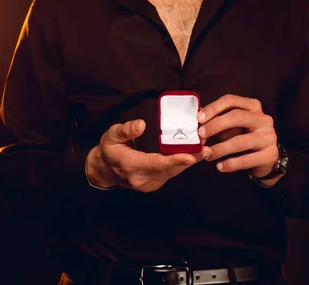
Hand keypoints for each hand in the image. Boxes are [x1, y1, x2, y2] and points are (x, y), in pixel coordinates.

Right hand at [86, 119, 207, 191]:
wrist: (103, 171)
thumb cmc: (108, 150)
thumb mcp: (112, 136)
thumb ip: (126, 130)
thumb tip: (141, 124)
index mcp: (132, 166)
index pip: (157, 163)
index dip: (175, 159)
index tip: (192, 155)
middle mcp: (142, 179)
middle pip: (171, 169)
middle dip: (190, 158)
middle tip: (206, 146)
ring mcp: (149, 184)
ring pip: (173, 173)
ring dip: (189, 162)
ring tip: (204, 149)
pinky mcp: (153, 184)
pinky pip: (171, 174)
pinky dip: (181, 165)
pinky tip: (192, 155)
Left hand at [198, 94, 279, 180]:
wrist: (266, 158)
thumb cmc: (244, 137)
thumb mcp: (231, 126)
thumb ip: (217, 120)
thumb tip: (198, 118)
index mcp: (253, 106)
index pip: (231, 101)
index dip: (213, 108)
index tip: (199, 118)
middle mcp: (263, 119)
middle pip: (237, 116)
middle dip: (216, 125)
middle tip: (201, 135)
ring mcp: (268, 137)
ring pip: (240, 141)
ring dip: (220, 149)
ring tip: (207, 154)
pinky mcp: (270, 154)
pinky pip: (247, 159)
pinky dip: (231, 164)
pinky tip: (220, 166)